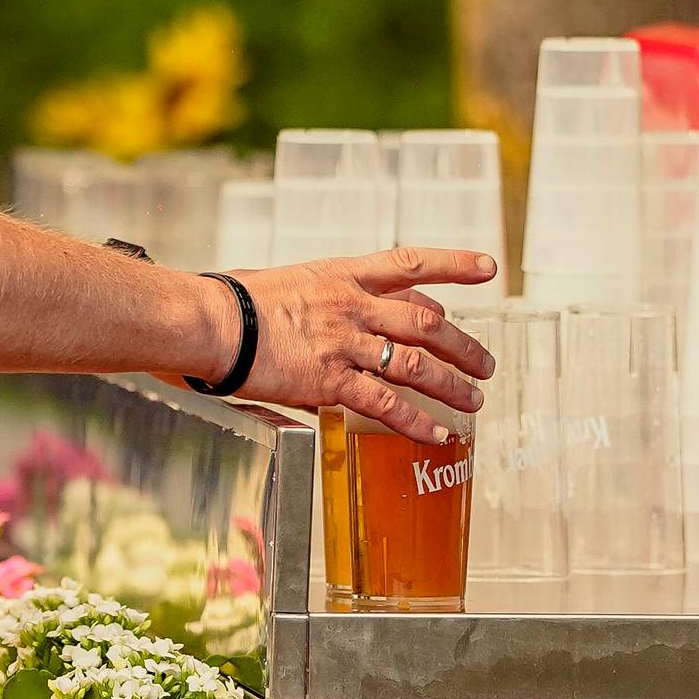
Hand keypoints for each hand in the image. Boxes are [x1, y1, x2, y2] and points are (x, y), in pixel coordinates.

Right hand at [215, 248, 499, 442]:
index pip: (410, 264)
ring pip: (415, 364)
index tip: (488, 269)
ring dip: (451, 385)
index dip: (453, 266)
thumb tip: (335, 313)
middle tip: (486, 364)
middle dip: (463, 345)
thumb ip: (320, 297)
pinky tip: (436, 435)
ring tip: (474, 402)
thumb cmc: (233, 302)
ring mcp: (343, 343)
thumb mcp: (285, 282)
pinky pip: (384, 403)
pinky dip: (416, 421)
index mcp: (342, 274)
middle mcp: (352, 306)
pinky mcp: (328, 380)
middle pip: (425, 322)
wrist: (209, 322)